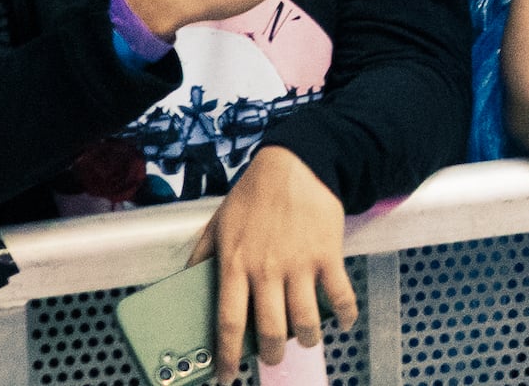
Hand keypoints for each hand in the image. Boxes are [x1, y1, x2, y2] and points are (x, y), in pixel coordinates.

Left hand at [202, 145, 359, 383]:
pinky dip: (345, 315)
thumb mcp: (217, 224)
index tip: (227, 376)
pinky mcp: (327, 254)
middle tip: (271, 359)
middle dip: (271, 354)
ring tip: (306, 340)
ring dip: (307, 339)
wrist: (296, 164)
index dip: (227, 356)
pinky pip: (340, 294)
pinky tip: (343, 323)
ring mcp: (300, 264)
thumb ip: (200, 256)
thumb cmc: (253, 195)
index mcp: (235, 265)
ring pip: (306, 320)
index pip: (229, 323)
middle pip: (270, 330)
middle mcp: (267, 270)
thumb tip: (184, 284)